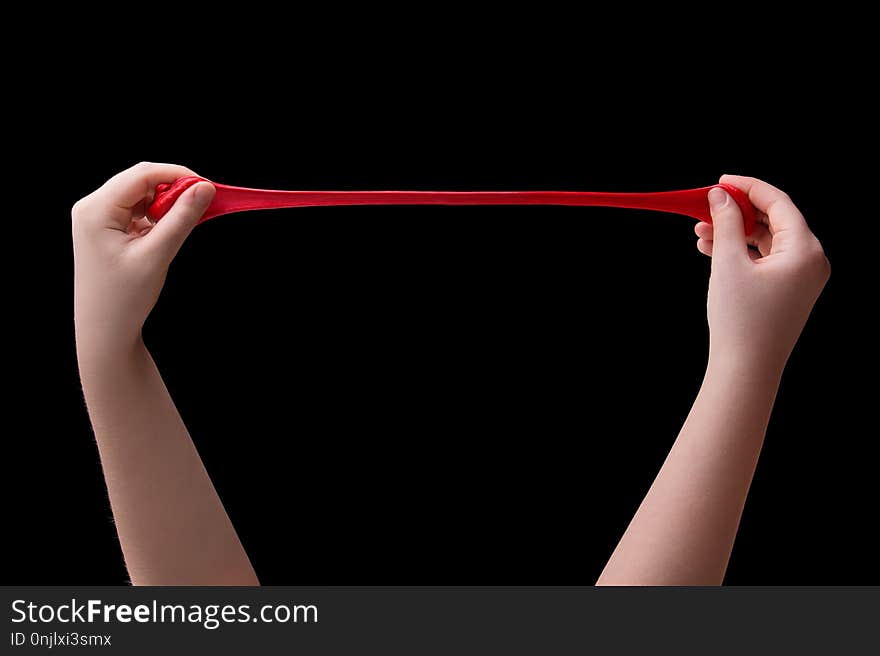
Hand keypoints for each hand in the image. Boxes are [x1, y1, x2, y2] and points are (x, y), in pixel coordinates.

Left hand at [73, 162, 214, 355]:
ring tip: (185, 224)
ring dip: (167, 204)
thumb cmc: (123, 298)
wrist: (104, 330)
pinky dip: (159, 217)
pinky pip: (138, 210)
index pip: (142, 175)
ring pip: (142, 195)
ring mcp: (98, 218)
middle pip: (141, 181)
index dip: (177, 175)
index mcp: (95, 210)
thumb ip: (182, 219)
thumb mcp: (157, 255)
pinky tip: (169, 232)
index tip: (207, 187)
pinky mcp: (107, 229)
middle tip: (203, 204)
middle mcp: (92, 207)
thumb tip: (204, 188)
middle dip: (174, 189)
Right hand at [694, 175, 829, 370]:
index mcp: (805, 250)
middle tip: (706, 207)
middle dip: (737, 212)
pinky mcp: (788, 291)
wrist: (746, 370)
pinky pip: (765, 259)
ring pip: (766, 240)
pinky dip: (741, 252)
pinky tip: (713, 250)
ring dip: (735, 232)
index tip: (721, 180)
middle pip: (774, 220)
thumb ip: (726, 223)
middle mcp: (810, 261)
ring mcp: (801, 278)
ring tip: (701, 233)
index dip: (748, 187)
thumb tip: (720, 196)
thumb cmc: (740, 320)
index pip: (778, 203)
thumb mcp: (728, 264)